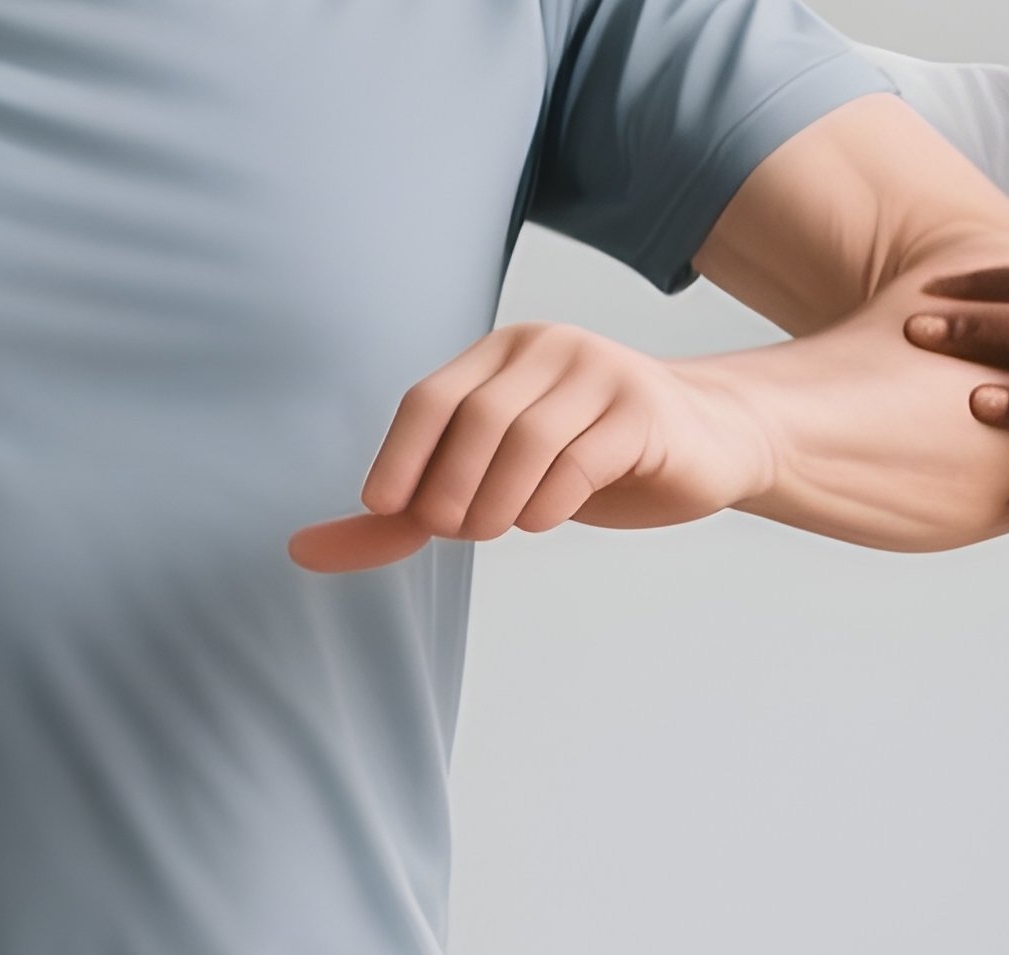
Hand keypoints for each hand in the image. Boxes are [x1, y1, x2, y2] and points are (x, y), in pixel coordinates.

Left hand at [286, 321, 777, 573]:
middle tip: (459, 530)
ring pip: (523, 443)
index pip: (428, 400)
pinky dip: (548, 503)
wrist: (705, 445)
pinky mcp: (643, 411)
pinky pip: (577, 463)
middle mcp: (546, 349)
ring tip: (503, 525)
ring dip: (498, 503)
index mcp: (500, 355)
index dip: (399, 459)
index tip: (390, 509)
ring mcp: (600, 373)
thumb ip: (404, 516)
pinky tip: (547, 516)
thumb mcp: (486, 485)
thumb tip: (303, 551)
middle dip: (450, 491)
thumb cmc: (586, 463)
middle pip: (473, 422)